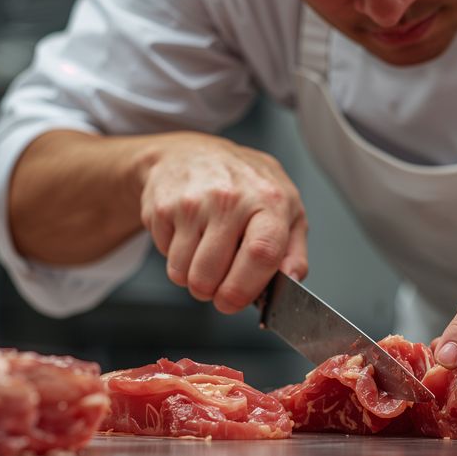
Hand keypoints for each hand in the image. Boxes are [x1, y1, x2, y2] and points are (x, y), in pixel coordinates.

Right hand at [138, 132, 307, 313]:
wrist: (194, 153)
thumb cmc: (247, 187)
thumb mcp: (286, 210)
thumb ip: (294, 252)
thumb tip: (292, 281)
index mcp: (270, 201)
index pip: (261, 253)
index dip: (245, 288)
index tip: (234, 302)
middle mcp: (231, 198)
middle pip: (212, 272)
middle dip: (212, 292)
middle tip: (217, 285)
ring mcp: (193, 201)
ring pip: (185, 272)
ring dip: (192, 277)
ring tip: (205, 254)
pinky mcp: (163, 206)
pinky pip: (165, 256)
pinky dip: (175, 257)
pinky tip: (189, 234)